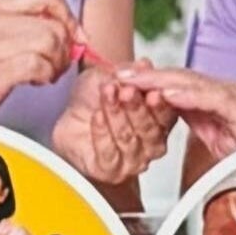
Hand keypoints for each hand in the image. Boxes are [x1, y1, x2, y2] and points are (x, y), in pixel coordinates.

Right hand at [0, 0, 78, 116]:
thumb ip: (31, 25)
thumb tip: (78, 32)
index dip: (67, 14)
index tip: (71, 37)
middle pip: (55, 23)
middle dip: (67, 47)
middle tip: (57, 64)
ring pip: (50, 41)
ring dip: (58, 63)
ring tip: (46, 74)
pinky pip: (37, 64)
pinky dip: (46, 75)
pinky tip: (36, 81)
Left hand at [51, 71, 168, 184]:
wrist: (68, 120)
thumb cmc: (93, 100)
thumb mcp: (110, 76)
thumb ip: (129, 72)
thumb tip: (145, 64)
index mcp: (160, 122)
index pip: (167, 116)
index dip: (160, 103)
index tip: (152, 89)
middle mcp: (151, 144)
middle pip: (150, 129)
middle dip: (137, 107)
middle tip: (127, 90)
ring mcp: (132, 160)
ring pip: (128, 140)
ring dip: (116, 115)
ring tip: (107, 95)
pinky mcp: (110, 170)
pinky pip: (108, 153)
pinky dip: (101, 133)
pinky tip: (97, 116)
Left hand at [117, 66, 235, 170]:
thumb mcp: (214, 135)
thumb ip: (194, 117)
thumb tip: (164, 104)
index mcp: (218, 98)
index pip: (179, 82)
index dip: (149, 79)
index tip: (121, 79)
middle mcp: (228, 92)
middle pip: (182, 78)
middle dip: (148, 75)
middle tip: (118, 74)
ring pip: (195, 83)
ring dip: (162, 81)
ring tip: (136, 81)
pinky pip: (214, 100)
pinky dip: (190, 96)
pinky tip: (169, 95)